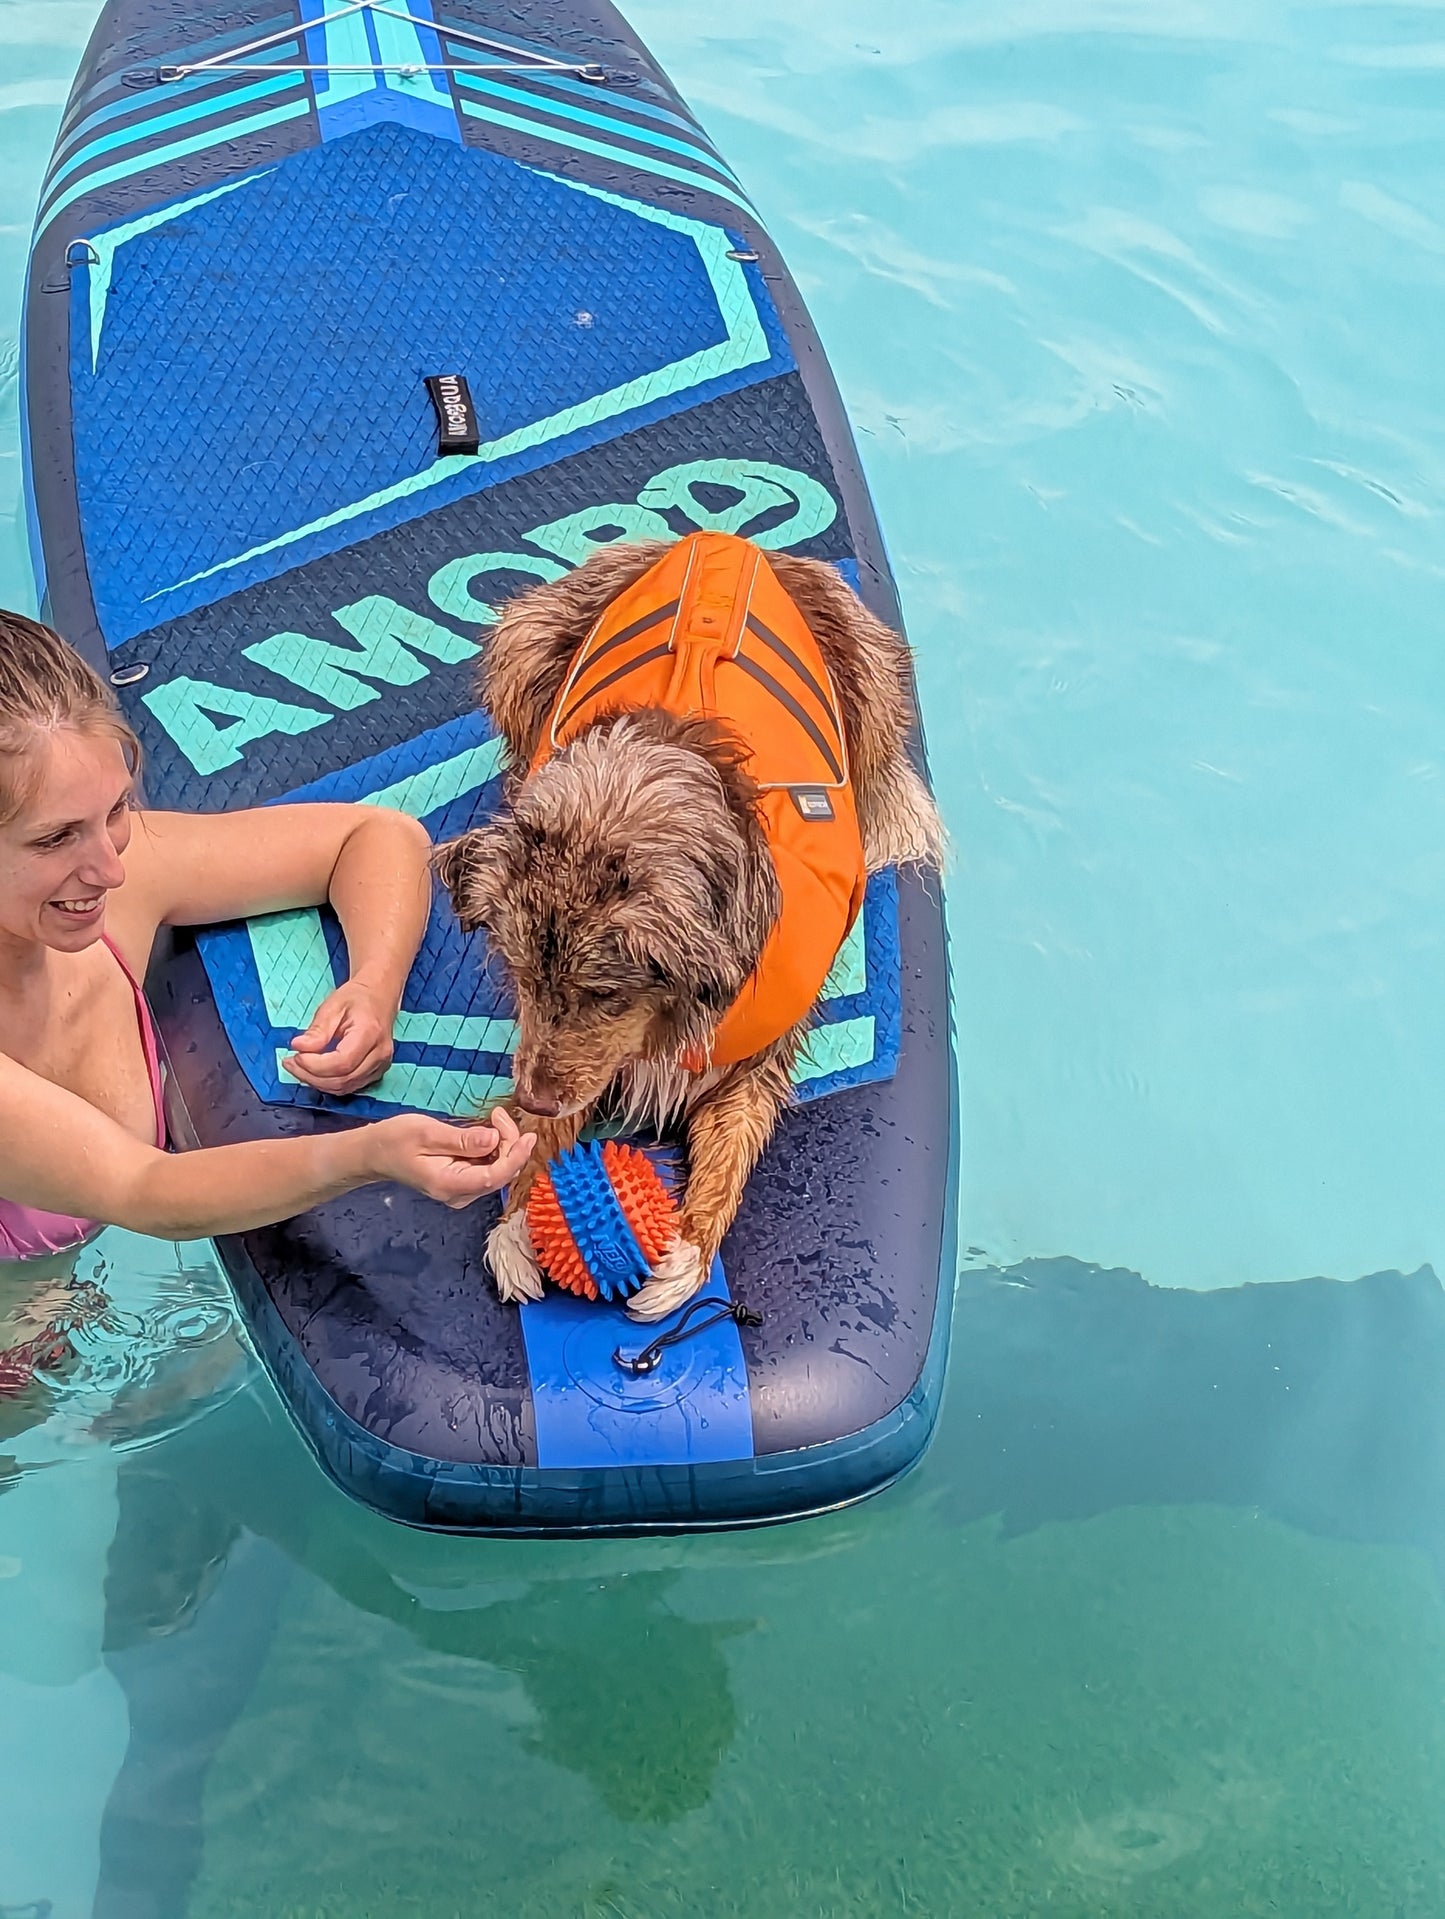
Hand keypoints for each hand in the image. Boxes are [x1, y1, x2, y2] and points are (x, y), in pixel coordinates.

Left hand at [283, 980, 396, 1095]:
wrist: (379, 997)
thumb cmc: (357, 998)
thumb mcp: (333, 1006)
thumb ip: (317, 1030)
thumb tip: (298, 1047)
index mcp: (370, 1033)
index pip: (342, 1062)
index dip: (314, 1065)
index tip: (295, 1055)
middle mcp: (380, 1054)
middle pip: (342, 1079)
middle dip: (311, 1076)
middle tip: (291, 1063)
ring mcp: (380, 1066)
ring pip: (344, 1087)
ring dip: (317, 1082)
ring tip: (299, 1067)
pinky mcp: (376, 1073)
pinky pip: (349, 1086)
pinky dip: (328, 1083)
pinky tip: (315, 1072)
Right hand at [364, 1108, 536, 1207]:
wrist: (375, 1153)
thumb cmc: (396, 1140)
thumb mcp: (427, 1133)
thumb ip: (462, 1140)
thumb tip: (494, 1139)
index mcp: (449, 1185)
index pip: (494, 1177)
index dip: (515, 1157)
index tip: (528, 1136)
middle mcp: (460, 1194)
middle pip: (500, 1173)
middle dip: (509, 1143)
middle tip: (498, 1114)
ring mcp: (463, 1190)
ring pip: (498, 1170)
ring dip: (504, 1144)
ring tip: (494, 1117)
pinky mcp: (464, 1182)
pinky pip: (490, 1167)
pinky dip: (496, 1148)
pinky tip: (489, 1130)